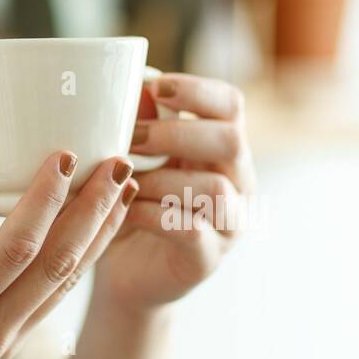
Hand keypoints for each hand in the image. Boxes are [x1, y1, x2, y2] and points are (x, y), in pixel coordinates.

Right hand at [0, 145, 139, 358]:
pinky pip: (56, 296)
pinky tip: (96, 227)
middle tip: (118, 161)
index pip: (17, 246)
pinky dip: (83, 256)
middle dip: (94, 209)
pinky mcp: (11, 345)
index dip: (47, 197)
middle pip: (58, 264)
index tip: (65, 154)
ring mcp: (6, 344)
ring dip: (100, 232)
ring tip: (123, 187)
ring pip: (67, 282)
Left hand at [92, 72, 255, 313]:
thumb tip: (132, 86)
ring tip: (124, 180)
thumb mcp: (126, 157)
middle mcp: (237, 182)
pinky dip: (153, 214)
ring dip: (162, 178)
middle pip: (232, 140)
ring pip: (216, 188)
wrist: (121, 272)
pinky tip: (126, 209)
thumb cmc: (125, 202)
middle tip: (132, 138)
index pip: (230, 104)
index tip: (155, 87)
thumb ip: (135, 123)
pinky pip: (192, 230)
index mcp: (219, 147)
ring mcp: (228, 223)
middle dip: (176, 133)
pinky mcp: (208, 258)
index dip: (197, 90)